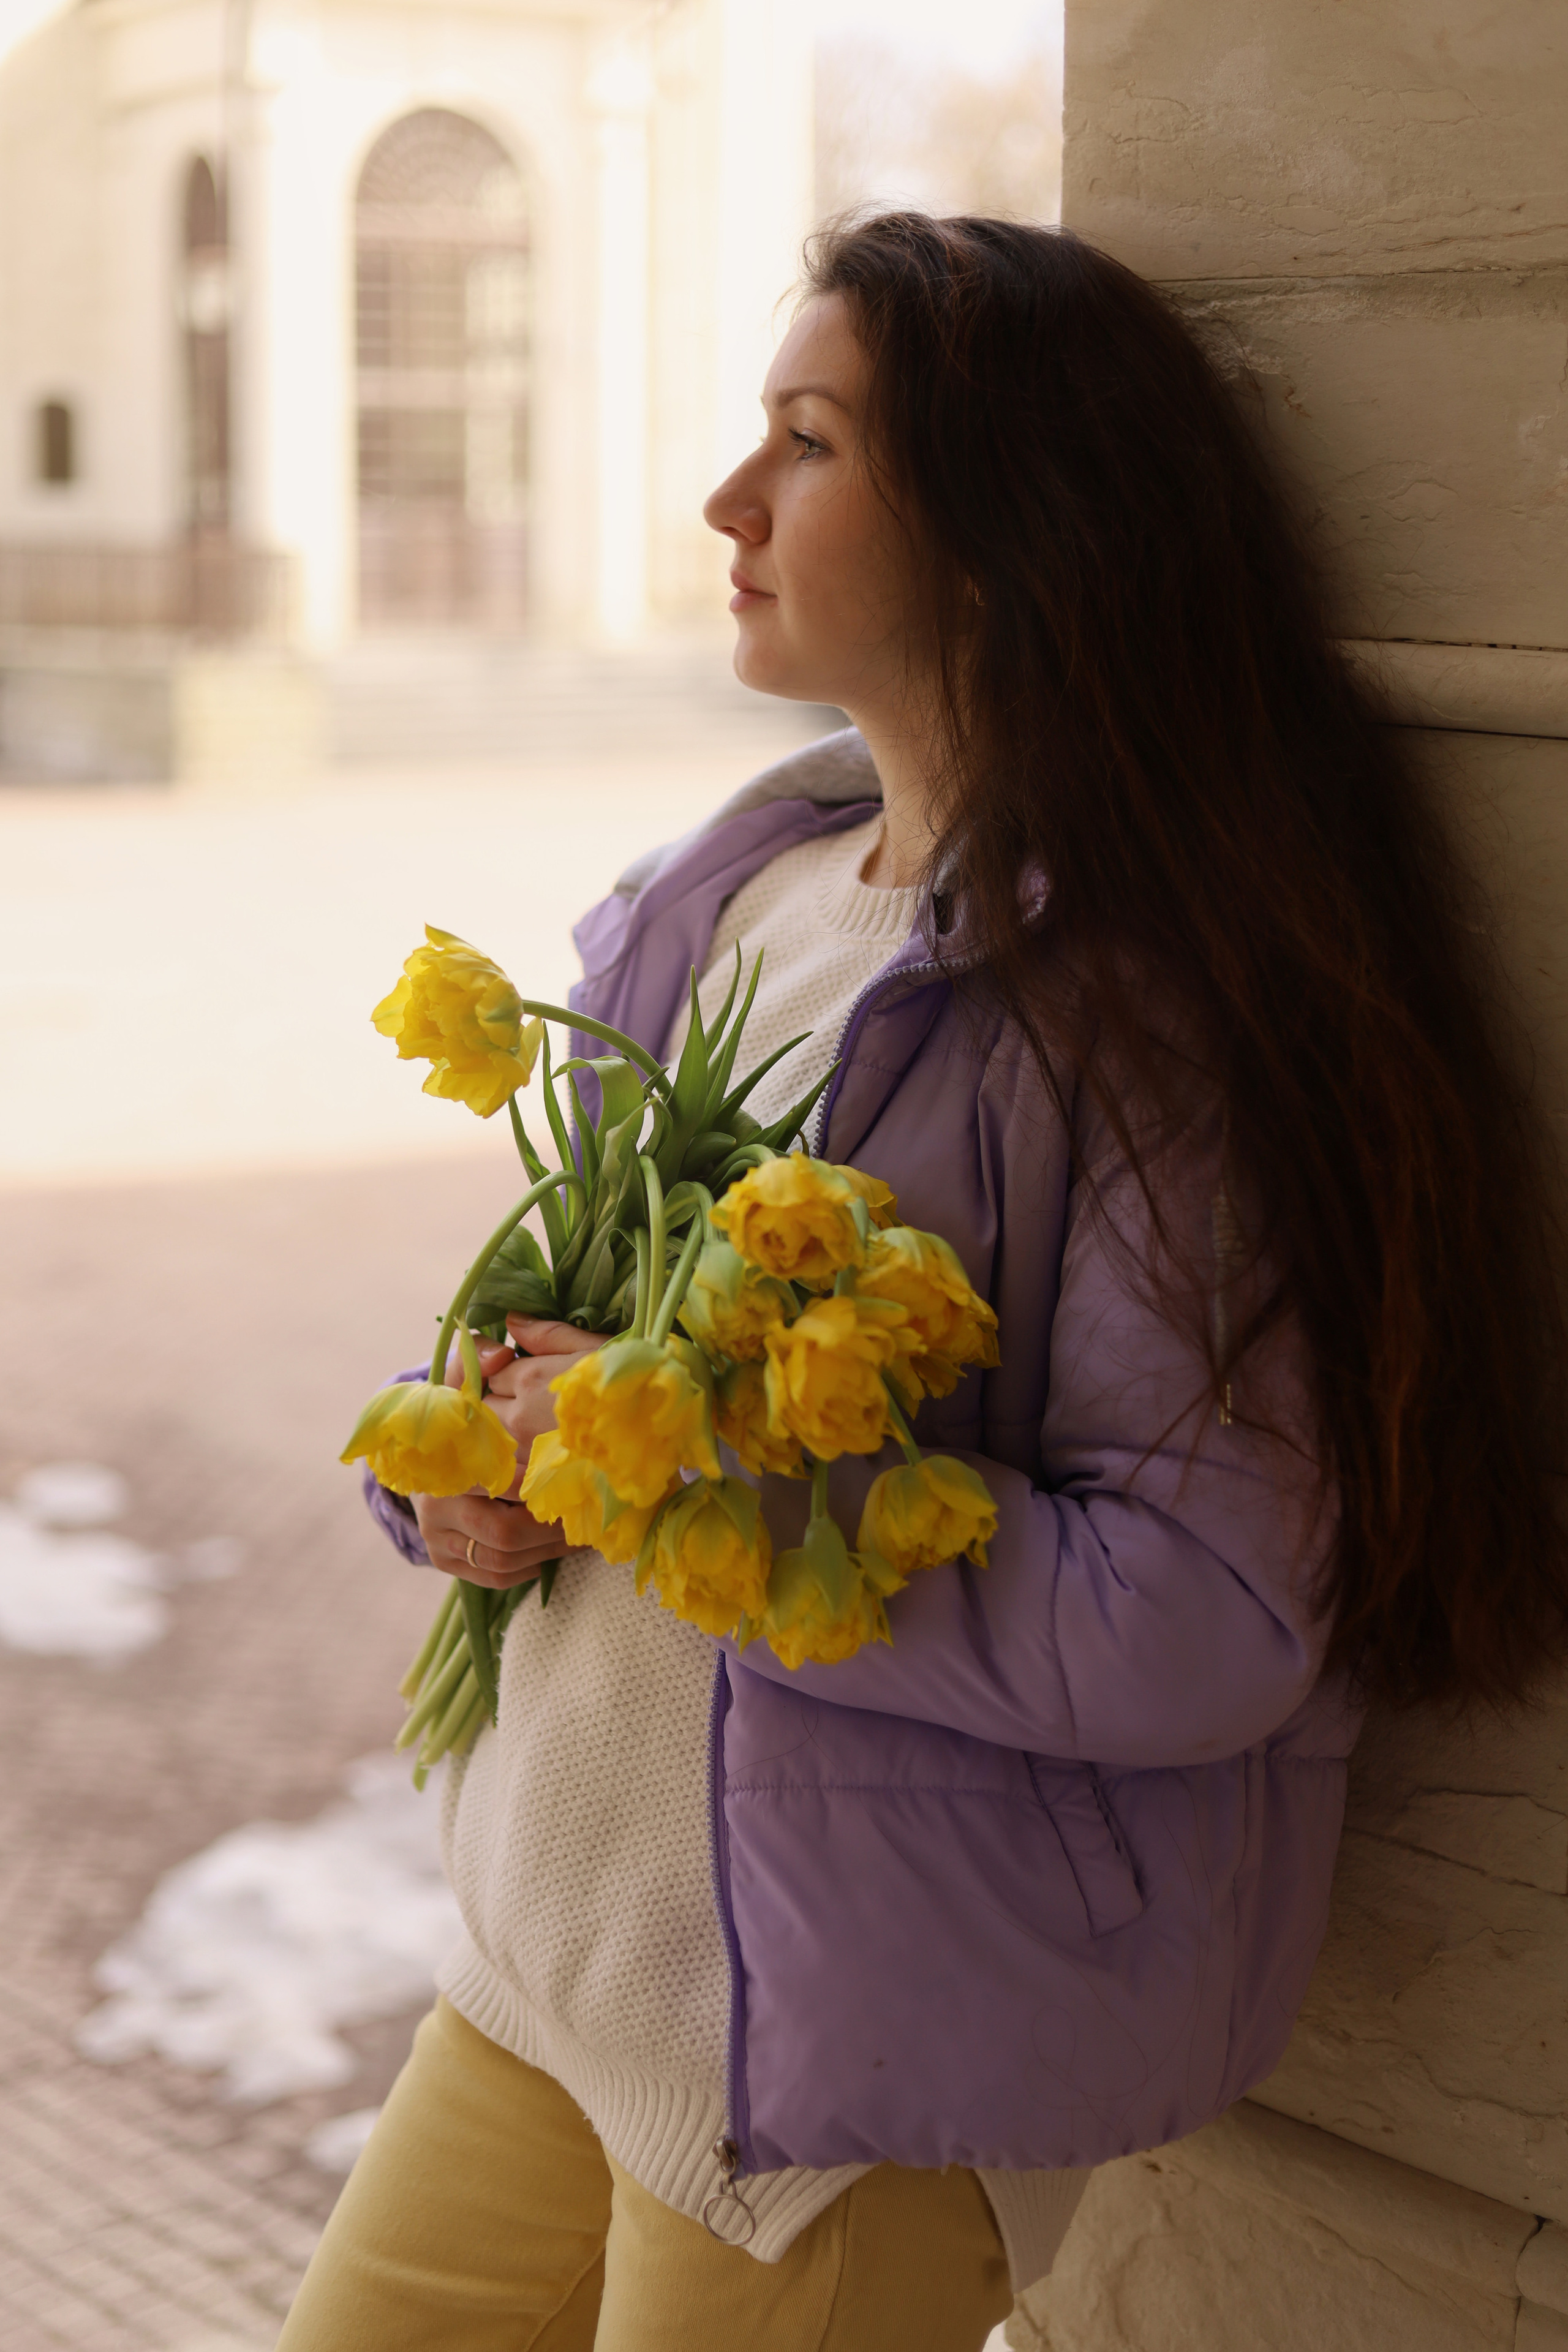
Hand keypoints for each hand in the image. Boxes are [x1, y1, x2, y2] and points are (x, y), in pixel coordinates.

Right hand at [411, 1317, 607, 1586]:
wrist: (426, 1458)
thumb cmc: (463, 1418)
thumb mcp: (468, 1384)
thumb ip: (479, 1363)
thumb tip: (497, 1350)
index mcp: (441, 1461)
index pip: (498, 1481)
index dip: (542, 1484)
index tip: (579, 1477)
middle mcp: (431, 1503)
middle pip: (504, 1532)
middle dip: (553, 1526)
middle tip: (590, 1514)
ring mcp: (435, 1536)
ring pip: (503, 1558)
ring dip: (549, 1549)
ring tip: (582, 1530)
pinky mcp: (444, 1561)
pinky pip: (495, 1575)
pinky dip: (530, 1565)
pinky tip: (554, 1548)